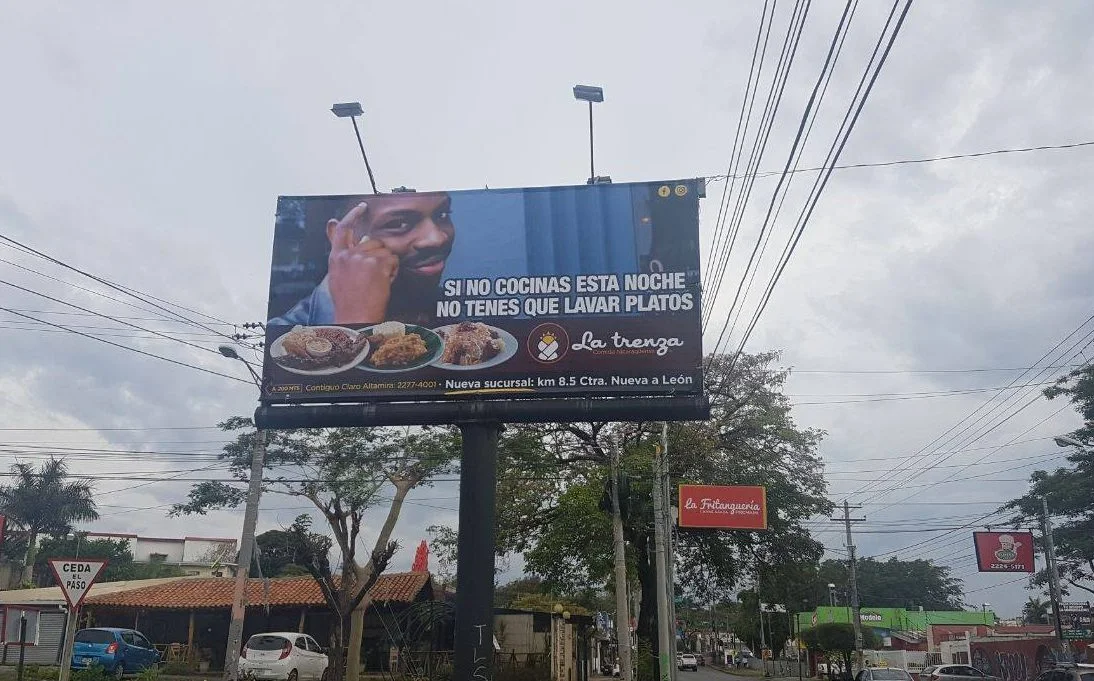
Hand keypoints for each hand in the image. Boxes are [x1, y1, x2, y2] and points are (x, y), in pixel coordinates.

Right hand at [326, 202, 399, 323]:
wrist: (355, 318)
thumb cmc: (348, 302)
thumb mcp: (337, 276)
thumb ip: (341, 254)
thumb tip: (336, 228)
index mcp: (336, 258)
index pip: (343, 229)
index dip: (353, 216)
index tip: (362, 207)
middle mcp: (348, 255)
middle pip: (372, 241)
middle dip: (379, 255)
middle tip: (375, 274)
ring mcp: (362, 259)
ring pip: (385, 251)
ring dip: (387, 264)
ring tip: (378, 280)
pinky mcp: (376, 264)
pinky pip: (393, 260)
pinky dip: (393, 271)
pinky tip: (385, 282)